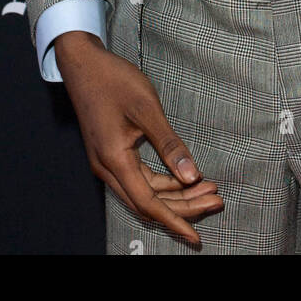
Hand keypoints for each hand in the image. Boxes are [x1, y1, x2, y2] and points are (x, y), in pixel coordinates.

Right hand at [54, 32, 222, 246]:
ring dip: (176, 195)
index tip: (196, 236)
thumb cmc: (113, 81)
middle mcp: (108, 168)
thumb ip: (169, 144)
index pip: (148, 203)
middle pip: (148, 203)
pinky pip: (139, 179)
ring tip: (208, 188)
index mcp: (114, 160)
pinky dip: (163, 181)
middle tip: (217, 201)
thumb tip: (191, 175)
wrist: (82, 64)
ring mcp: (107, 163)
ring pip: (145, 192)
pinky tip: (183, 176)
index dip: (175, 221)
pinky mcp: (111, 154)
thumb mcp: (146, 109)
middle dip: (184, 207)